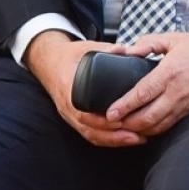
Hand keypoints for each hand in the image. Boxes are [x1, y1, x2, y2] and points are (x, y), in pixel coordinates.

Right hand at [24, 31, 141, 147]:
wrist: (51, 62)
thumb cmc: (70, 56)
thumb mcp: (87, 49)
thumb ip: (107, 49)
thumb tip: (122, 49)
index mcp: (69, 89)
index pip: (84, 112)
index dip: (103, 121)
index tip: (123, 122)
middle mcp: (68, 105)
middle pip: (89, 128)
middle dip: (114, 135)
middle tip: (137, 136)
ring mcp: (70, 114)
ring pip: (90, 134)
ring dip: (114, 140)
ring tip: (137, 139)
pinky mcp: (75, 118)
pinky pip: (90, 134)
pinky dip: (108, 139)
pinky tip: (125, 139)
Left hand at [106, 32, 188, 136]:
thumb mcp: (175, 39)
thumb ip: (149, 43)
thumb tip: (128, 51)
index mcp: (170, 72)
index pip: (142, 94)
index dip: (124, 106)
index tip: (110, 113)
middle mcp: (177, 92)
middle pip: (147, 117)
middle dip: (127, 124)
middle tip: (113, 124)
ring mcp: (186, 104)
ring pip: (159, 126)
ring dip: (140, 130)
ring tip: (126, 129)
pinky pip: (170, 125)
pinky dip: (156, 130)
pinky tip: (146, 129)